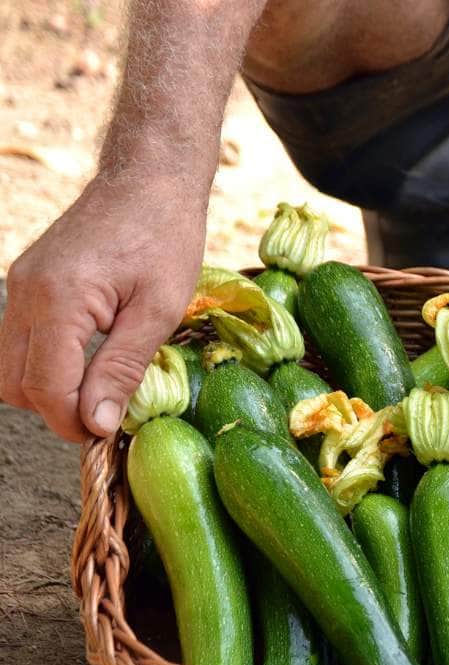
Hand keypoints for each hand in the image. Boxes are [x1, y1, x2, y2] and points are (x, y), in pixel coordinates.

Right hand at [0, 175, 206, 440]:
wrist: (150, 181)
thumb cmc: (165, 238)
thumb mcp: (158, 311)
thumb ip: (123, 369)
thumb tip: (97, 423)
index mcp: (58, 299)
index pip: (44, 388)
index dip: (74, 422)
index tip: (107, 432)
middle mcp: (25, 293)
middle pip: (14, 384)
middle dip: (56, 410)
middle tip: (106, 413)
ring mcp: (20, 286)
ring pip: (8, 366)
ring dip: (47, 389)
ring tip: (100, 389)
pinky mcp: (28, 283)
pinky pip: (19, 341)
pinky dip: (45, 363)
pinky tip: (88, 363)